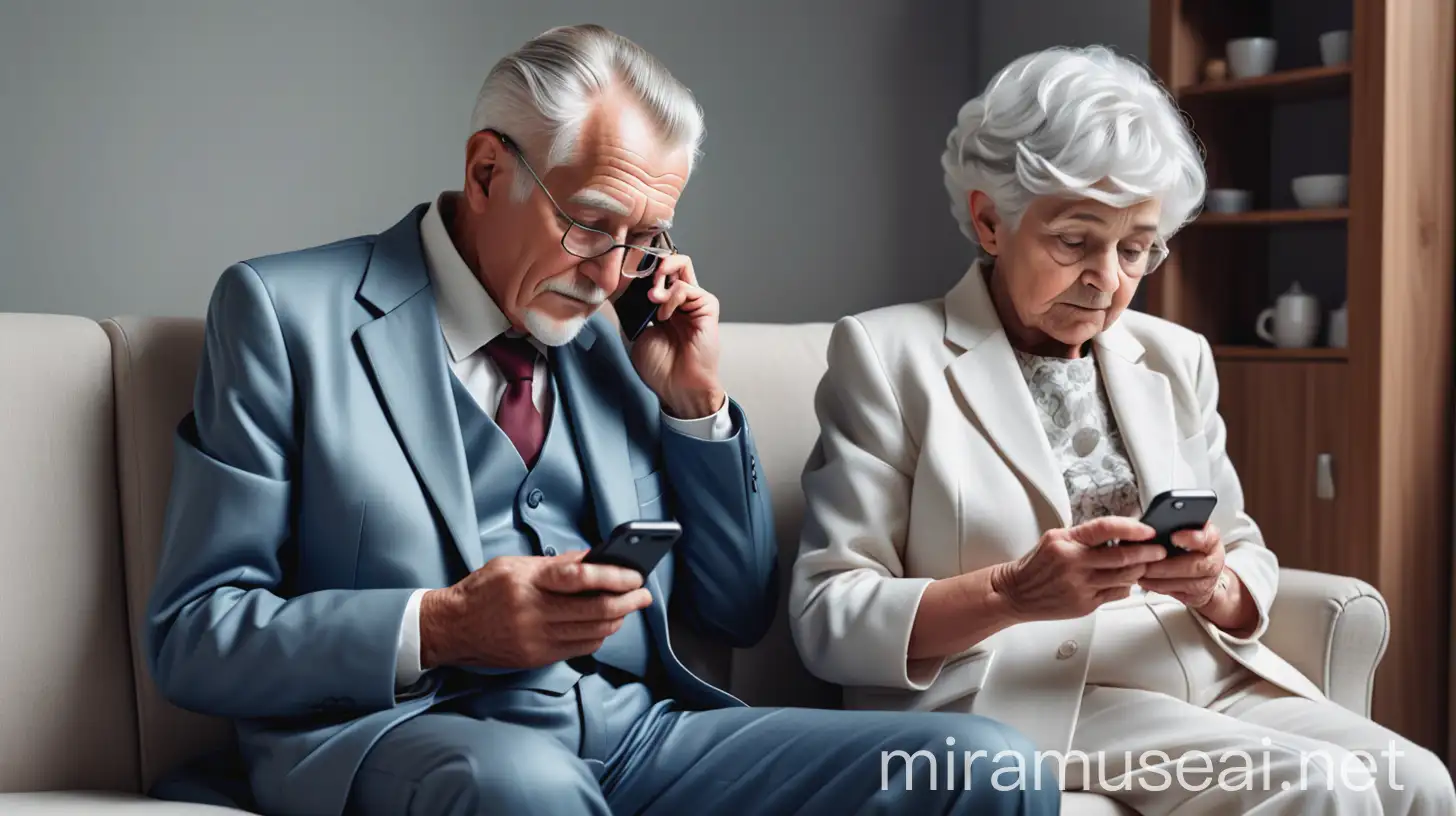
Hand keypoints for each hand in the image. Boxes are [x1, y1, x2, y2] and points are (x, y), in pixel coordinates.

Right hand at [419, 550, 651, 670]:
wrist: (451, 628)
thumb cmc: (483, 591)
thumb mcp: (514, 565)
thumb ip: (556, 563)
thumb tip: (595, 558)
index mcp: (528, 582)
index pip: (580, 577)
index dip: (614, 576)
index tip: (635, 575)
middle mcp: (533, 612)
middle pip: (595, 610)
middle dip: (628, 601)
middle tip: (644, 595)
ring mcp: (536, 639)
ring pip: (592, 632)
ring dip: (618, 619)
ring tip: (628, 607)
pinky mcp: (537, 657)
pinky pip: (580, 648)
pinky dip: (599, 635)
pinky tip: (605, 625)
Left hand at [624, 253, 724, 418]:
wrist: (678, 387)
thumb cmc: (660, 366)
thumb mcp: (635, 330)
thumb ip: (630, 307)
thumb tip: (614, 284)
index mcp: (663, 304)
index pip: (653, 271)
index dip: (638, 265)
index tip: (620, 269)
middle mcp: (680, 298)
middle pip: (668, 260)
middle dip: (649, 264)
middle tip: (636, 279)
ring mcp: (694, 301)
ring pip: (680, 265)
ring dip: (659, 280)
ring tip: (651, 299)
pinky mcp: (707, 306)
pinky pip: (687, 287)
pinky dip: (671, 297)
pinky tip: (664, 316)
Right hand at [990, 516, 1166, 621]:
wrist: (1015, 593)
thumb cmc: (1036, 566)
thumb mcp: (1055, 539)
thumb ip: (1084, 536)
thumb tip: (1118, 534)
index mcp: (1065, 542)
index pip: (1105, 528)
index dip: (1131, 528)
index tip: (1147, 530)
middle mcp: (1072, 564)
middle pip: (1121, 557)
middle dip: (1147, 553)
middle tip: (1159, 551)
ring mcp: (1079, 586)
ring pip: (1123, 578)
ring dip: (1140, 571)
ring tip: (1146, 565)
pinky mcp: (1084, 605)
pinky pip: (1114, 594)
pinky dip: (1125, 587)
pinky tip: (1127, 581)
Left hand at [1141, 524, 1259, 634]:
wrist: (1203, 575)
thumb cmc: (1189, 548)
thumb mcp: (1186, 531)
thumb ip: (1174, 525)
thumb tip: (1147, 524)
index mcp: (1211, 539)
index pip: (1208, 537)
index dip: (1192, 538)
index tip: (1175, 537)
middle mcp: (1214, 560)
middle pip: (1194, 565)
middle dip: (1167, 565)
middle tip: (1146, 561)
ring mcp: (1207, 580)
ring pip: (1186, 583)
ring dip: (1160, 578)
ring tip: (1141, 571)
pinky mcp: (1197, 595)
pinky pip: (1177, 593)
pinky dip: (1158, 587)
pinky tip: (1145, 580)